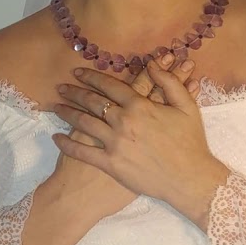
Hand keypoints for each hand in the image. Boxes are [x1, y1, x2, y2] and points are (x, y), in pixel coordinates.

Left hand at [53, 56, 229, 225]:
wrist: (189, 180)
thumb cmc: (191, 144)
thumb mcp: (187, 107)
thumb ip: (169, 83)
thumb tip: (153, 64)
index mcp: (140, 106)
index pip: (110, 86)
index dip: (91, 77)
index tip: (78, 72)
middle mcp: (123, 121)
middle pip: (92, 102)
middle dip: (74, 92)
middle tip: (60, 87)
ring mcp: (115, 143)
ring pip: (83, 123)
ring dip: (66, 113)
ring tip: (55, 107)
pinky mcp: (110, 164)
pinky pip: (82, 151)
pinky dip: (67, 143)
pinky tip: (56, 138)